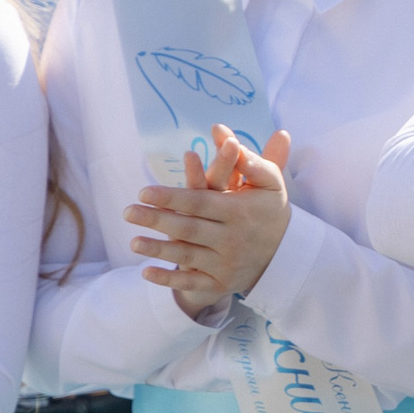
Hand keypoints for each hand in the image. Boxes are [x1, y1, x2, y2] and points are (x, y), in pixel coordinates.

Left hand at [125, 124, 292, 318]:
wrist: (286, 254)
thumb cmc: (269, 210)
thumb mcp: (268, 182)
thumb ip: (247, 156)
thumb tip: (219, 129)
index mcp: (240, 212)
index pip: (200, 202)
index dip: (171, 197)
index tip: (144, 192)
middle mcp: (232, 239)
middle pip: (189, 228)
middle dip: (157, 221)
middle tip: (128, 212)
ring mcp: (226, 263)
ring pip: (187, 256)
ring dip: (159, 250)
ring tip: (133, 242)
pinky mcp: (221, 283)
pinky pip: (192, 283)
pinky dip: (169, 279)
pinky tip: (146, 272)